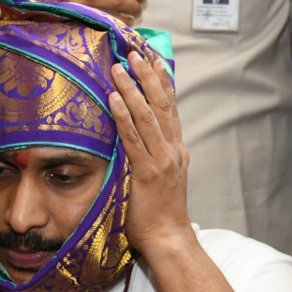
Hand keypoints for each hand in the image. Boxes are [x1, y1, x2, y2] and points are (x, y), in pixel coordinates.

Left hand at [108, 50, 191, 253]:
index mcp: (177, 150)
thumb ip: (152, 157)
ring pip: (147, 115)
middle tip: (135, 52)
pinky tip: (114, 97)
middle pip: (161, 104)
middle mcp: (173, 150)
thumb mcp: (162, 179)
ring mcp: (162, 160)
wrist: (169, 239)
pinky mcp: (148, 172)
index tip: (155, 59)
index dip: (163, 83)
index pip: (170, 108)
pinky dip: (123, 115)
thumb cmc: (159, 214)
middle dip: (147, 76)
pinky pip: (133, 137)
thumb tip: (135, 142)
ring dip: (132, 88)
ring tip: (120, 67)